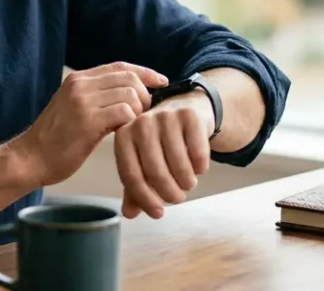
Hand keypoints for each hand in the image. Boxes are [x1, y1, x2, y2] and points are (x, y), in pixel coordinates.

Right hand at [10, 62, 168, 187]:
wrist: (31, 158)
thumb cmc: (55, 139)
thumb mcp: (74, 108)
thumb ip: (98, 97)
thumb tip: (132, 94)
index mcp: (78, 79)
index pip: (120, 66)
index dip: (144, 72)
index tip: (161, 81)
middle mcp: (80, 84)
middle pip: (129, 78)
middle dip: (144, 96)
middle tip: (141, 115)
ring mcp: (83, 101)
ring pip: (130, 94)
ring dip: (138, 112)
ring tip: (130, 127)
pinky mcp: (88, 120)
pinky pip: (125, 112)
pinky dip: (131, 123)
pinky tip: (124, 133)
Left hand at [115, 92, 212, 218]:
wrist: (186, 109)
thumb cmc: (160, 142)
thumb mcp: (143, 162)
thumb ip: (134, 188)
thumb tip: (129, 214)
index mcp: (123, 136)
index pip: (130, 175)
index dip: (144, 199)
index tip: (158, 214)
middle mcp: (141, 123)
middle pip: (155, 172)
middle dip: (169, 193)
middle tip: (177, 198)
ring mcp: (165, 116)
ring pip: (178, 164)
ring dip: (186, 182)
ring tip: (188, 183)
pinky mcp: (189, 115)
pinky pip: (197, 153)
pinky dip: (200, 167)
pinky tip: (199, 167)